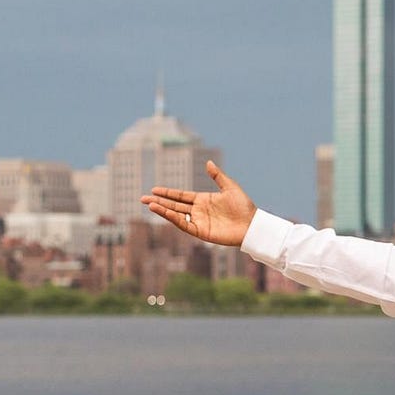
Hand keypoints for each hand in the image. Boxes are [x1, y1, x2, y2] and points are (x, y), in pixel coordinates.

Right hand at [138, 160, 256, 246]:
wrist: (252, 224)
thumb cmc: (244, 206)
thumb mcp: (230, 188)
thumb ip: (218, 176)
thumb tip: (208, 162)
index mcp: (203, 200)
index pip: (181, 195)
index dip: (168, 193)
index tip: (154, 189)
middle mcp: (198, 210)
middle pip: (174, 205)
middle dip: (159, 202)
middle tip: (142, 198)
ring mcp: (199, 221)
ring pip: (176, 215)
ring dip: (163, 210)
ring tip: (149, 205)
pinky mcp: (201, 231)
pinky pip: (184, 225)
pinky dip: (174, 219)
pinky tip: (165, 212)